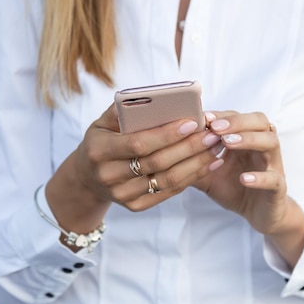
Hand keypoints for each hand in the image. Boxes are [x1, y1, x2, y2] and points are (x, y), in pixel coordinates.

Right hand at [67, 103, 221, 211]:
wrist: (86, 177)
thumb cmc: (101, 140)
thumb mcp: (102, 122)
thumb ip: (123, 110)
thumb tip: (154, 97)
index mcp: (100, 150)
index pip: (139, 143)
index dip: (167, 134)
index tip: (192, 122)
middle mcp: (109, 176)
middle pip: (157, 163)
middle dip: (189, 147)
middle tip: (212, 133)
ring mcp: (122, 195)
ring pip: (167, 180)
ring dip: (197, 163)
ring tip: (216, 147)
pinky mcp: (136, 206)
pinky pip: (169, 192)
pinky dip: (192, 177)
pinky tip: (209, 164)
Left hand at [194, 111, 303, 265]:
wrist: (259, 213)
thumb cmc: (234, 187)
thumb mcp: (207, 173)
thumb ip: (192, 160)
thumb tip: (164, 150)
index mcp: (245, 138)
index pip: (236, 117)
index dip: (221, 115)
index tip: (202, 116)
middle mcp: (262, 146)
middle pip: (259, 121)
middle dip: (237, 121)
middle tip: (215, 126)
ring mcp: (273, 164)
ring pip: (270, 142)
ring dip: (249, 139)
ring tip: (228, 143)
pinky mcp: (279, 186)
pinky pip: (274, 178)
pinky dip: (260, 177)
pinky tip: (244, 178)